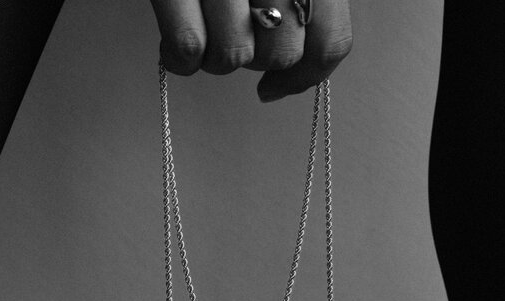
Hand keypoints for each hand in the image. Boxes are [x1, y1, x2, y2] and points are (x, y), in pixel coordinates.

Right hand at [149, 0, 351, 101]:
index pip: (329, 40)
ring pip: (234, 55)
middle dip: (255, 61)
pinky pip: (189, 47)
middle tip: (234, 38)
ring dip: (215, 60)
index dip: (306, 77)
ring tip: (202, 34)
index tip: (275, 87)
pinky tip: (176, 52)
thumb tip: (296, 72)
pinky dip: (181, 60)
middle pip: (280, 54)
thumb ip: (304, 3)